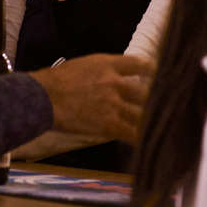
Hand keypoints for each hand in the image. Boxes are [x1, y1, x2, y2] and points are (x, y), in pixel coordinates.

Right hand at [28, 54, 152, 142]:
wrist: (42, 97)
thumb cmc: (53, 82)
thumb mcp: (80, 66)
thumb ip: (99, 71)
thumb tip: (109, 78)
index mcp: (107, 64)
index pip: (138, 63)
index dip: (151, 70)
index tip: (159, 74)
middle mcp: (115, 82)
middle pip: (145, 91)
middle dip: (154, 100)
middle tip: (164, 106)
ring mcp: (114, 103)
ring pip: (142, 113)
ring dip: (151, 120)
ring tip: (162, 126)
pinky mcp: (109, 124)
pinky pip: (132, 133)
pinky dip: (142, 138)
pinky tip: (150, 142)